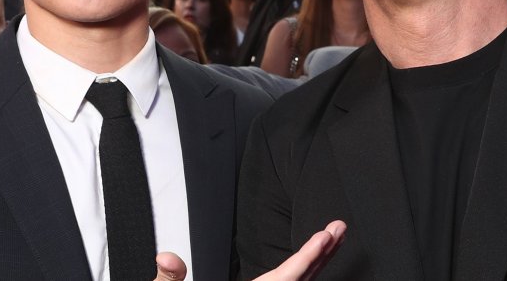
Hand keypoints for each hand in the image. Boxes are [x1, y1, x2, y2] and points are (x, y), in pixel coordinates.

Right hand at [152, 220, 346, 280]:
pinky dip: (301, 278)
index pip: (282, 280)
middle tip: (340, 230)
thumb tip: (166, 257)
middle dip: (321, 255)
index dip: (305, 258)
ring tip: (333, 240)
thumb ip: (169, 280)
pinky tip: (313, 266)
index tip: (324, 238)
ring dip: (316, 265)